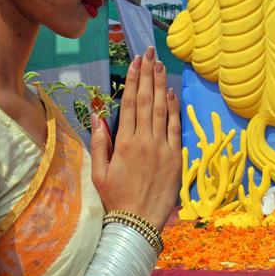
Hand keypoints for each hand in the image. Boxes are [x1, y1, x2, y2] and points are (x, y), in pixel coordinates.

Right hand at [89, 46, 180, 231]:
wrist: (138, 223)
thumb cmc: (115, 199)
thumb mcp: (99, 173)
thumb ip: (99, 142)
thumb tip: (98, 115)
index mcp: (124, 143)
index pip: (129, 103)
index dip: (132, 80)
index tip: (135, 62)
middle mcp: (145, 141)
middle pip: (147, 100)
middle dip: (148, 74)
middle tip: (149, 53)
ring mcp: (163, 148)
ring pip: (163, 109)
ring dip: (161, 85)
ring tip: (160, 65)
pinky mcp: (176, 157)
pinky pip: (176, 127)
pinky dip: (175, 108)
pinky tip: (172, 93)